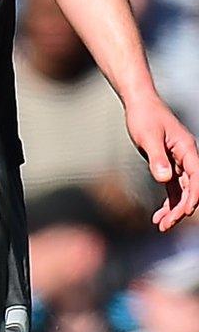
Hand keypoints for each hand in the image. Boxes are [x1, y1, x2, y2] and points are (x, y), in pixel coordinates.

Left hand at [122, 91, 198, 231]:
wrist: (139, 105)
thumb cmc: (144, 117)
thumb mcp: (148, 137)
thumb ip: (157, 158)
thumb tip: (164, 179)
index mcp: (188, 150)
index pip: (197, 177)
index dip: (194, 195)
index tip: (186, 211)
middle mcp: (187, 158)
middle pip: (191, 188)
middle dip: (181, 208)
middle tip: (166, 225)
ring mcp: (179, 163)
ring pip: (182, 192)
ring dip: (174, 209)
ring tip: (161, 226)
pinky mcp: (168, 166)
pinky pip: (173, 189)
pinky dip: (168, 203)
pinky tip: (158, 216)